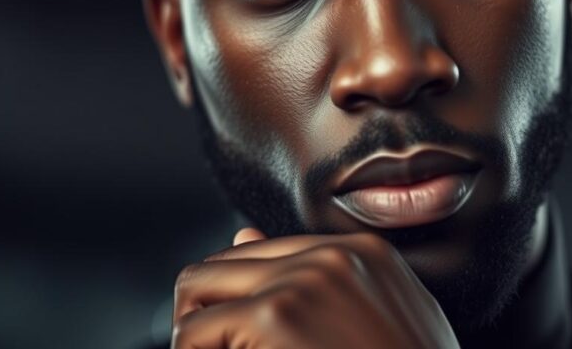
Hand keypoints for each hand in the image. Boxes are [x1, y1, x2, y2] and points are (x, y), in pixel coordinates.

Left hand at [171, 227, 460, 347]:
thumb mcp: (380, 320)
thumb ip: (323, 280)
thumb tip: (244, 234)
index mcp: (363, 253)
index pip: (263, 251)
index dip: (239, 299)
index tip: (238, 339)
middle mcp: (333, 256)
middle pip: (223, 263)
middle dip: (206, 311)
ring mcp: (304, 281)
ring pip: (194, 288)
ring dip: (193, 333)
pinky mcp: (275, 315)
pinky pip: (192, 334)